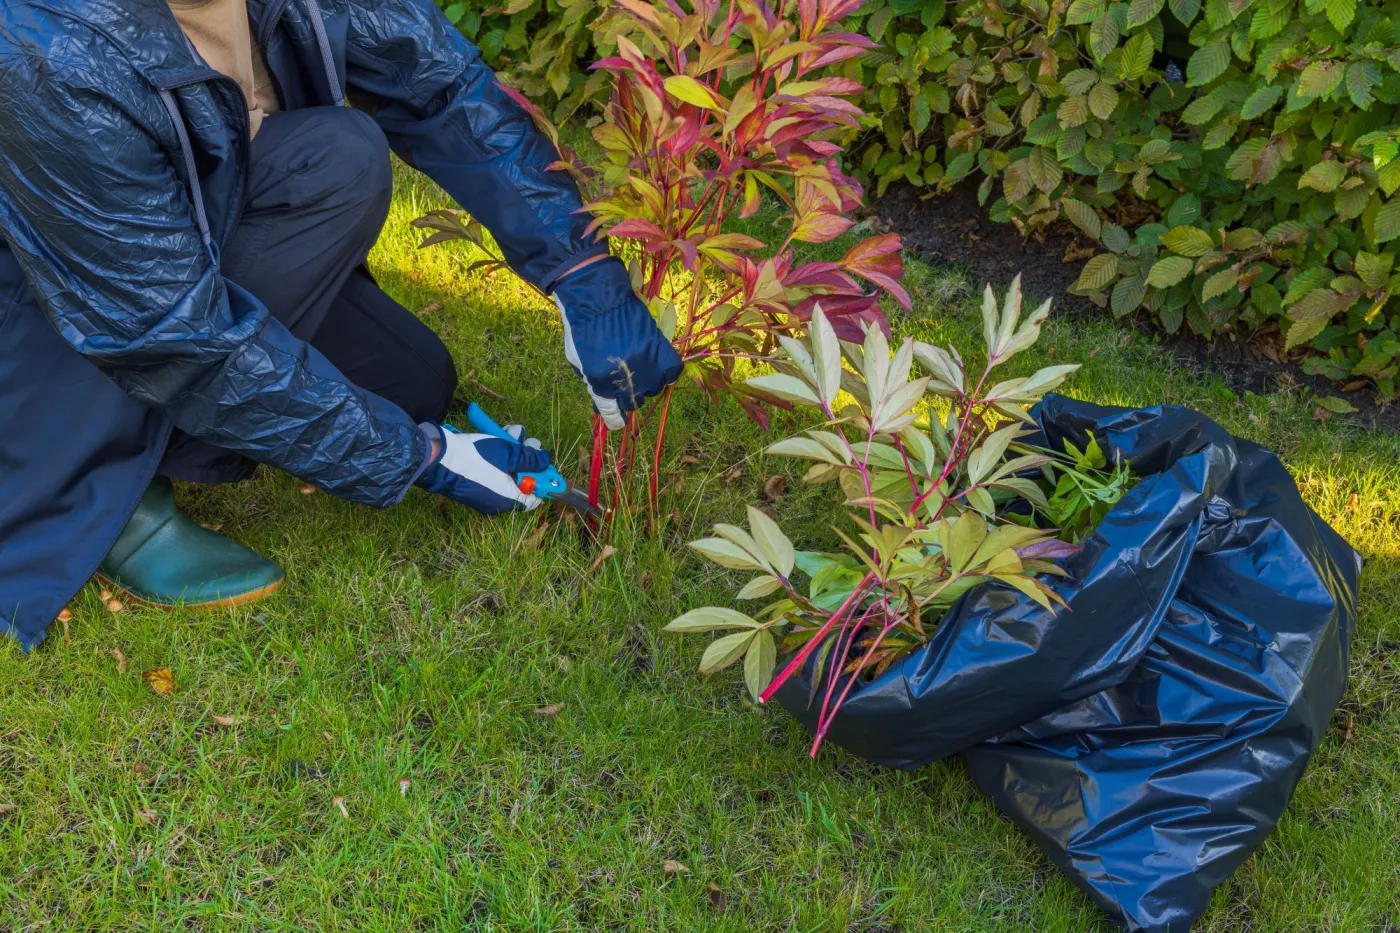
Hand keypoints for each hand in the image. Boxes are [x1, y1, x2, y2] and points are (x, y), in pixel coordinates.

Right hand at [414, 421, 550, 513]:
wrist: (437, 459)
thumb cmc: (477, 458)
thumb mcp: (510, 454)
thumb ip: (532, 459)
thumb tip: (546, 461)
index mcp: (509, 501)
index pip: (535, 497)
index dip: (542, 479)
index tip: (544, 462)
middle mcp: (497, 501)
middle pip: (521, 481)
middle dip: (527, 458)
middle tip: (529, 441)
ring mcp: (484, 492)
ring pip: (506, 471)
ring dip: (512, 451)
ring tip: (513, 432)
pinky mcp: (473, 482)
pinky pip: (492, 471)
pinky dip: (498, 456)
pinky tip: (499, 436)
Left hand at [552, 257, 683, 429]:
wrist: (597, 298)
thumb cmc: (582, 329)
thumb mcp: (578, 363)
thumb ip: (593, 386)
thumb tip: (608, 402)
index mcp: (601, 385)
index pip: (613, 416)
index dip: (615, 419)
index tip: (617, 420)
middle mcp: (626, 380)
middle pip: (634, 403)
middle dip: (627, 396)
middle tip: (623, 380)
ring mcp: (645, 365)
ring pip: (653, 389)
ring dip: (646, 383)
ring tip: (637, 369)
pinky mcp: (660, 350)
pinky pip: (672, 372)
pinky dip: (667, 374)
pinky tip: (658, 369)